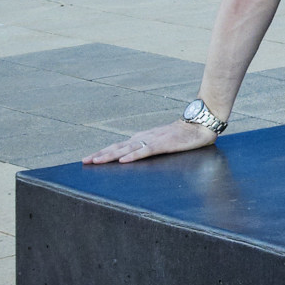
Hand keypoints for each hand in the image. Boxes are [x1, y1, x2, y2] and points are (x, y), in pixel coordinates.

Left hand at [85, 117, 212, 164]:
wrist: (200, 123)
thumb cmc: (183, 134)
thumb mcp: (163, 141)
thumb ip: (150, 146)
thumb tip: (136, 154)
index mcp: (143, 138)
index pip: (119, 146)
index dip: (103, 152)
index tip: (89, 158)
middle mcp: (144, 138)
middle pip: (118, 147)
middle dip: (100, 154)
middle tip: (84, 161)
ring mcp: (153, 140)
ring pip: (127, 149)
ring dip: (110, 155)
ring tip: (96, 161)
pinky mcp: (163, 144)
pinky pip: (145, 151)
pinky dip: (133, 156)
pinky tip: (123, 161)